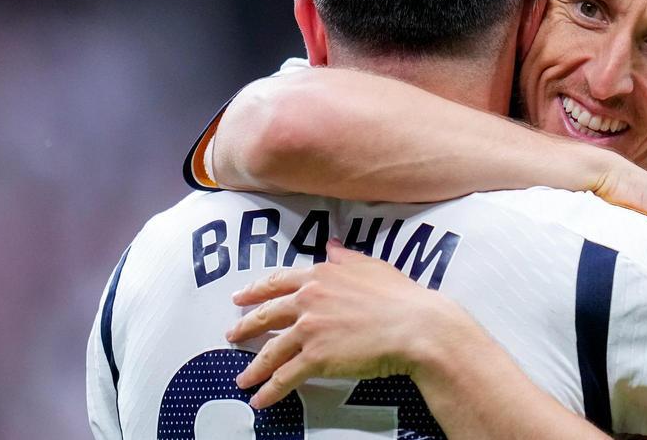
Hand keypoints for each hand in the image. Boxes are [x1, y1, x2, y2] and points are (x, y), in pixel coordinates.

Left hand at [225, 239, 481, 408]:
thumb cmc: (401, 296)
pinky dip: (269, 390)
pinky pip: (285, 376)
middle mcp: (308, 299)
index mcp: (320, 275)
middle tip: (231, 335)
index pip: (278, 282)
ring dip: (254, 366)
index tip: (240, 297)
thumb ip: (345, 257)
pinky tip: (260, 399)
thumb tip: (331, 246)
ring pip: (271, 349)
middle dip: (245, 327)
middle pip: (266, 314)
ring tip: (242, 378)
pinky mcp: (316, 357)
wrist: (416, 326)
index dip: (256, 291)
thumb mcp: (371, 266)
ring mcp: (309, 328)